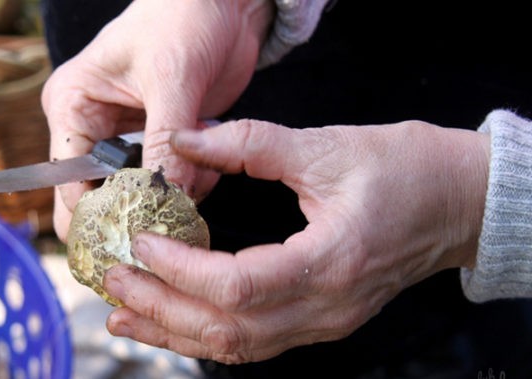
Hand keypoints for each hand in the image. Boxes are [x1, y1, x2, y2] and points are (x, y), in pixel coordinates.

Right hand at [42, 0, 273, 239]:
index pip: (70, 182)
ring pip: (141, 193)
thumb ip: (165, 140)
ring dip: (170, 195)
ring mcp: (131, 137)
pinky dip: (192, 184)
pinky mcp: (164, 141)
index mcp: (73, 106)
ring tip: (199, 181)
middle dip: (131, 213)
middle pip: (100, 196)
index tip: (130, 238)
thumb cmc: (181, 17)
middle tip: (161, 230)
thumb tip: (165, 198)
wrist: (223, 4)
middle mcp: (96, 127)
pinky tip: (210, 168)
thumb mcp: (170, 78)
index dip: (95, 215)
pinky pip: (172, 180)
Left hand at [103, 119, 489, 362]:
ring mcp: (325, 322)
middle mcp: (327, 307)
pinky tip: (174, 320)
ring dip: (176, 332)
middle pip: (228, 330)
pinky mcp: (320, 320)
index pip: (238, 287)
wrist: (458, 202)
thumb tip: (186, 139)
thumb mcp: (326, 146)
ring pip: (237, 347)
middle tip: (115, 281)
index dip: (180, 270)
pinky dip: (207, 333)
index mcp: (332, 261)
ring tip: (125, 313)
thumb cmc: (405, 170)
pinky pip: (254, 341)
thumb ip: (249, 143)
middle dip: (163, 308)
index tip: (141, 243)